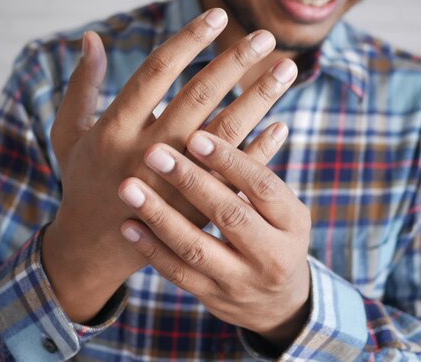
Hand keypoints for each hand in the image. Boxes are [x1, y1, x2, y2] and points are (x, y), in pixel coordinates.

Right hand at [42, 8, 298, 321]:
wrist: (93, 248)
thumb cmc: (81, 182)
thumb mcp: (69, 133)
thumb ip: (81, 86)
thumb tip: (91, 37)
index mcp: (113, 129)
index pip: (156, 73)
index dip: (188, 41)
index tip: (217, 16)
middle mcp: (146, 153)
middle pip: (197, 97)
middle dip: (234, 63)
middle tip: (265, 36)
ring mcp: (174, 184)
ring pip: (224, 133)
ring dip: (259, 98)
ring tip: (286, 69)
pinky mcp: (195, 209)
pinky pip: (234, 177)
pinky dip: (260, 150)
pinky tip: (282, 126)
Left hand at [118, 128, 311, 352]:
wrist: (279, 303)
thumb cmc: (275, 236)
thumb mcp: (282, 209)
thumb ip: (260, 174)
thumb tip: (261, 117)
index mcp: (292, 222)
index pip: (263, 186)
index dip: (230, 160)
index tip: (195, 135)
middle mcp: (271, 255)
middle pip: (229, 214)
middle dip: (189, 181)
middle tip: (153, 152)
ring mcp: (241, 281)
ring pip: (196, 248)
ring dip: (159, 215)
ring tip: (128, 187)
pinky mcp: (212, 297)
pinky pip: (178, 273)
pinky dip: (151, 248)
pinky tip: (128, 224)